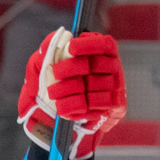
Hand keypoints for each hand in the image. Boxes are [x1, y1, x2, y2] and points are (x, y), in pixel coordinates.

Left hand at [17, 29, 125, 159]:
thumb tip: (58, 36)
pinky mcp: (116, 107)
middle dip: (73, 67)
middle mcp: (113, 70)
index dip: (89, 44)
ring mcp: (116, 88)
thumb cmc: (53, 91)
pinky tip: (62, 107)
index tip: (71, 47)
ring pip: (96, 85)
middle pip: (97, 64)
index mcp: (101, 55)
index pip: (105, 44)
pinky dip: (75, 106)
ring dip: (70, 89)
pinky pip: (98, 104)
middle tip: (56, 73)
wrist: (54, 123)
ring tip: (53, 94)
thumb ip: (47, 53)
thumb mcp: (42, 71)